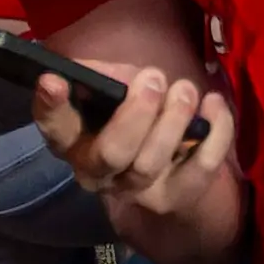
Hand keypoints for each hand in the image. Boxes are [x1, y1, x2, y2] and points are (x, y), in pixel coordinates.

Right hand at [31, 62, 231, 220]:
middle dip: (134, 114)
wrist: (170, 169)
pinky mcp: (175, 197)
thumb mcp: (115, 89)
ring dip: (172, 120)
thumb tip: (94, 66)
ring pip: (149, 164)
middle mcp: (98, 172)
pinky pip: (198, 170)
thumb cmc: (134, 116)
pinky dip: (213, 134)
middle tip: (154, 78)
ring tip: (185, 88)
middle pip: (111, 153)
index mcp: (74, 140)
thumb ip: (106, 77)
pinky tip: (213, 104)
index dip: (50, 107)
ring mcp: (136, 190)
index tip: (53, 79)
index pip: (53, 127)